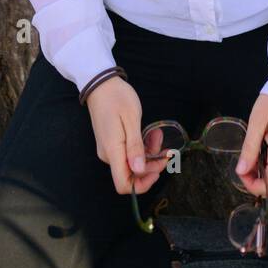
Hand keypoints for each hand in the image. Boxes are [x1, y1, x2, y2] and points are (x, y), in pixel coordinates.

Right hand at [85, 76, 163, 197]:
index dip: (142, 184)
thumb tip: (139, 171)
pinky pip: (128, 153)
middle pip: (132, 174)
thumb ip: (135, 147)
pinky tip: (150, 133)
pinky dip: (142, 146)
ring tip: (157, 134)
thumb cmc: (117, 98)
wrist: (101, 83)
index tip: (158, 169)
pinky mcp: (111, 143)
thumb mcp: (131, 119)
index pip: (123, 184)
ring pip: (132, 162)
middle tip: (166, 148)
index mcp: (112, 151)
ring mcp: (109, 149)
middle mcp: (108, 154)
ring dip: (149, 153)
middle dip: (151, 164)